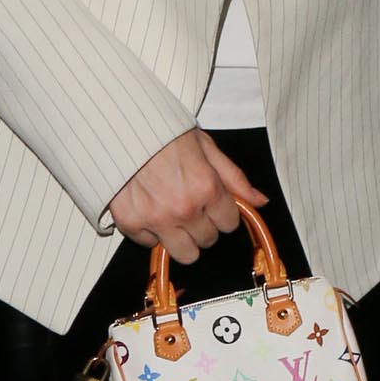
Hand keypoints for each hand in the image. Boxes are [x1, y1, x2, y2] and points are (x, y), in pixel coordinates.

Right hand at [107, 129, 268, 269]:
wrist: (120, 127)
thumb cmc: (163, 132)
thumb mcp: (206, 147)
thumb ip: (234, 177)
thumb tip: (259, 201)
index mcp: (206, 188)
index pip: (229, 223)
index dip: (223, 213)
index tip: (213, 204)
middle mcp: (183, 209)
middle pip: (208, 240)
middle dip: (203, 225)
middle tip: (190, 205)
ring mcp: (156, 219)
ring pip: (184, 253)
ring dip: (182, 239)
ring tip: (173, 216)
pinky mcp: (131, 223)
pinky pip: (149, 243)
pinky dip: (150, 231)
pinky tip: (149, 209)